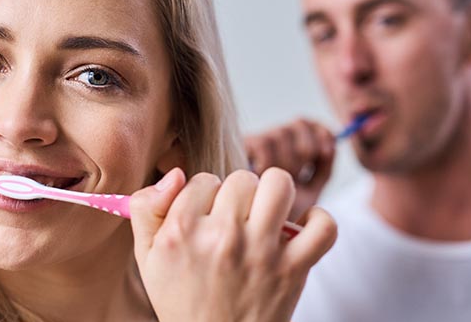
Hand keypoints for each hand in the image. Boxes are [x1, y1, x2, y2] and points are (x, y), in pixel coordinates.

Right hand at [131, 167, 336, 321]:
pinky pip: (323, 227)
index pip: (203, 179)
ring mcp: (262, 253)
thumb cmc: (181, 298)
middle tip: (233, 220)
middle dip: (238, 195)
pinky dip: (319, 221)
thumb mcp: (147, 257)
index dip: (204, 195)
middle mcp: (223, 237)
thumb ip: (147, 208)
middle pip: (241, 179)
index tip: (204, 217)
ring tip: (265, 212)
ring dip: (274, 193)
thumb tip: (176, 173)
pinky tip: (300, 229)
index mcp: (182, 231)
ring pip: (279, 185)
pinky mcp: (294, 269)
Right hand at [244, 118, 335, 218]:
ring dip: (288, 161)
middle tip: (300, 175)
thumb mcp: (310, 192)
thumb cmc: (283, 216)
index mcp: (291, 149)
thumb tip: (333, 147)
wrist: (263, 229)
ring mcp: (256, 143)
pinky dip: (269, 162)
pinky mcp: (241, 148)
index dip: (321, 132)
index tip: (327, 152)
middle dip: (307, 149)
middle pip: (299, 124)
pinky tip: (263, 178)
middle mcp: (274, 142)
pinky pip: (263, 144)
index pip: (308, 124)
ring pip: (282, 134)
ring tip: (282, 183)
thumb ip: (323, 169)